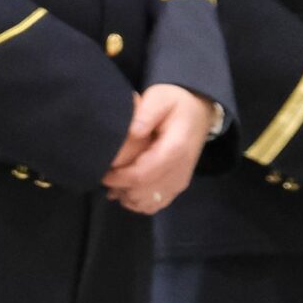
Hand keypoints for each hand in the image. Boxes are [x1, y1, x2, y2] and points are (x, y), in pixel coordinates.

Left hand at [102, 84, 214, 213]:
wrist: (198, 112)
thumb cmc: (175, 103)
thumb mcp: (160, 98)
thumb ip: (145, 114)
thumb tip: (131, 132)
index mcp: (174, 150)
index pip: (142, 175)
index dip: (119, 178)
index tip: (103, 173)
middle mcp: (180, 170)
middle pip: (143, 193)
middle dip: (120, 189)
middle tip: (104, 178)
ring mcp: (180, 181)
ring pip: (148, 203)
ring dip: (127, 197)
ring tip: (114, 184)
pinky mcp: (177, 186)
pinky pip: (156, 204)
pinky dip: (138, 202)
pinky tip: (127, 191)